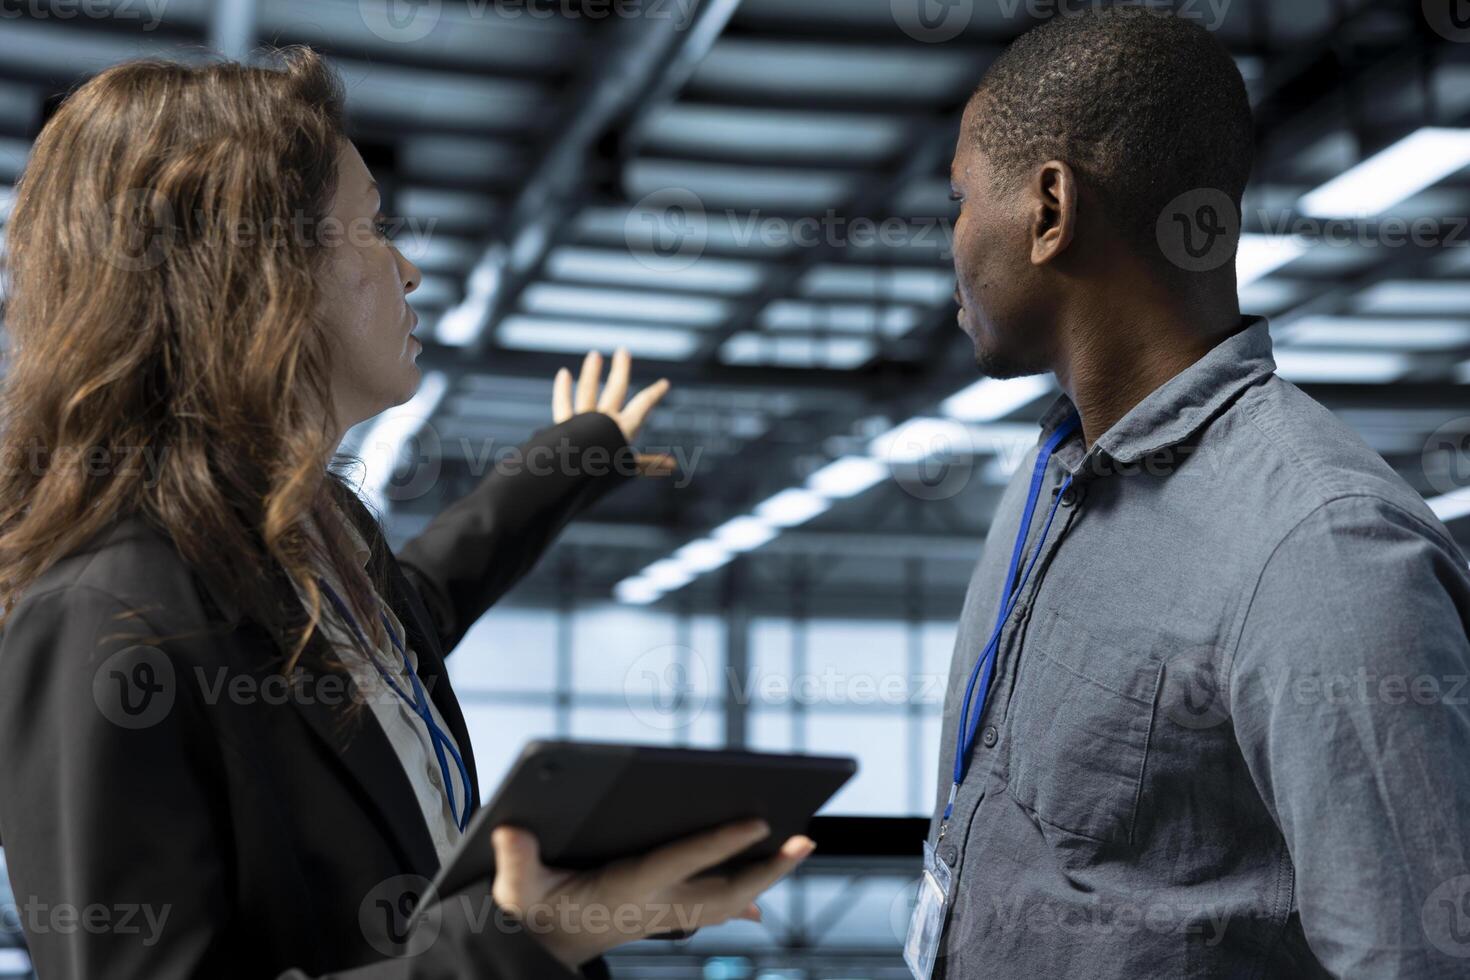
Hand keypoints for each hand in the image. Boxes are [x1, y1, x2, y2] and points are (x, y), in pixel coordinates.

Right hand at [491, 819, 814, 969]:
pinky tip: (758, 905)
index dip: (721, 843)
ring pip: (727, 900)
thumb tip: (512, 832)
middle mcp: (654, 906)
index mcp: (626, 891)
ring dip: (764, 878)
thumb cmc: (531, 913)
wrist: (536, 952)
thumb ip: (515, 863)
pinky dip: (740, 904)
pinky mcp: (663, 917)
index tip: (759, 822)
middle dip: (768, 868)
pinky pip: (713, 911)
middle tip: (806, 841)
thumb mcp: (515, 891)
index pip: (682, 862)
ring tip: (797, 851)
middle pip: (725, 890)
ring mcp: (663, 915)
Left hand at [552, 348, 673, 476]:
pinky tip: (564, 373)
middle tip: (623, 352)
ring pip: (588, 390)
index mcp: (623, 428)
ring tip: (594, 355)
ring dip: (592, 372)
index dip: (654, 393)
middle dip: (621, 370)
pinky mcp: (564, 424)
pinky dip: (562, 389)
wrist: (573, 478)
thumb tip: (674, 466)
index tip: (664, 383)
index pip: (643, 405)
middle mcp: (604, 419)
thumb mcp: (629, 469)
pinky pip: (562, 403)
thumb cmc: (603, 475)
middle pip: (616, 388)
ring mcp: (583, 419)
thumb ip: (651, 465)